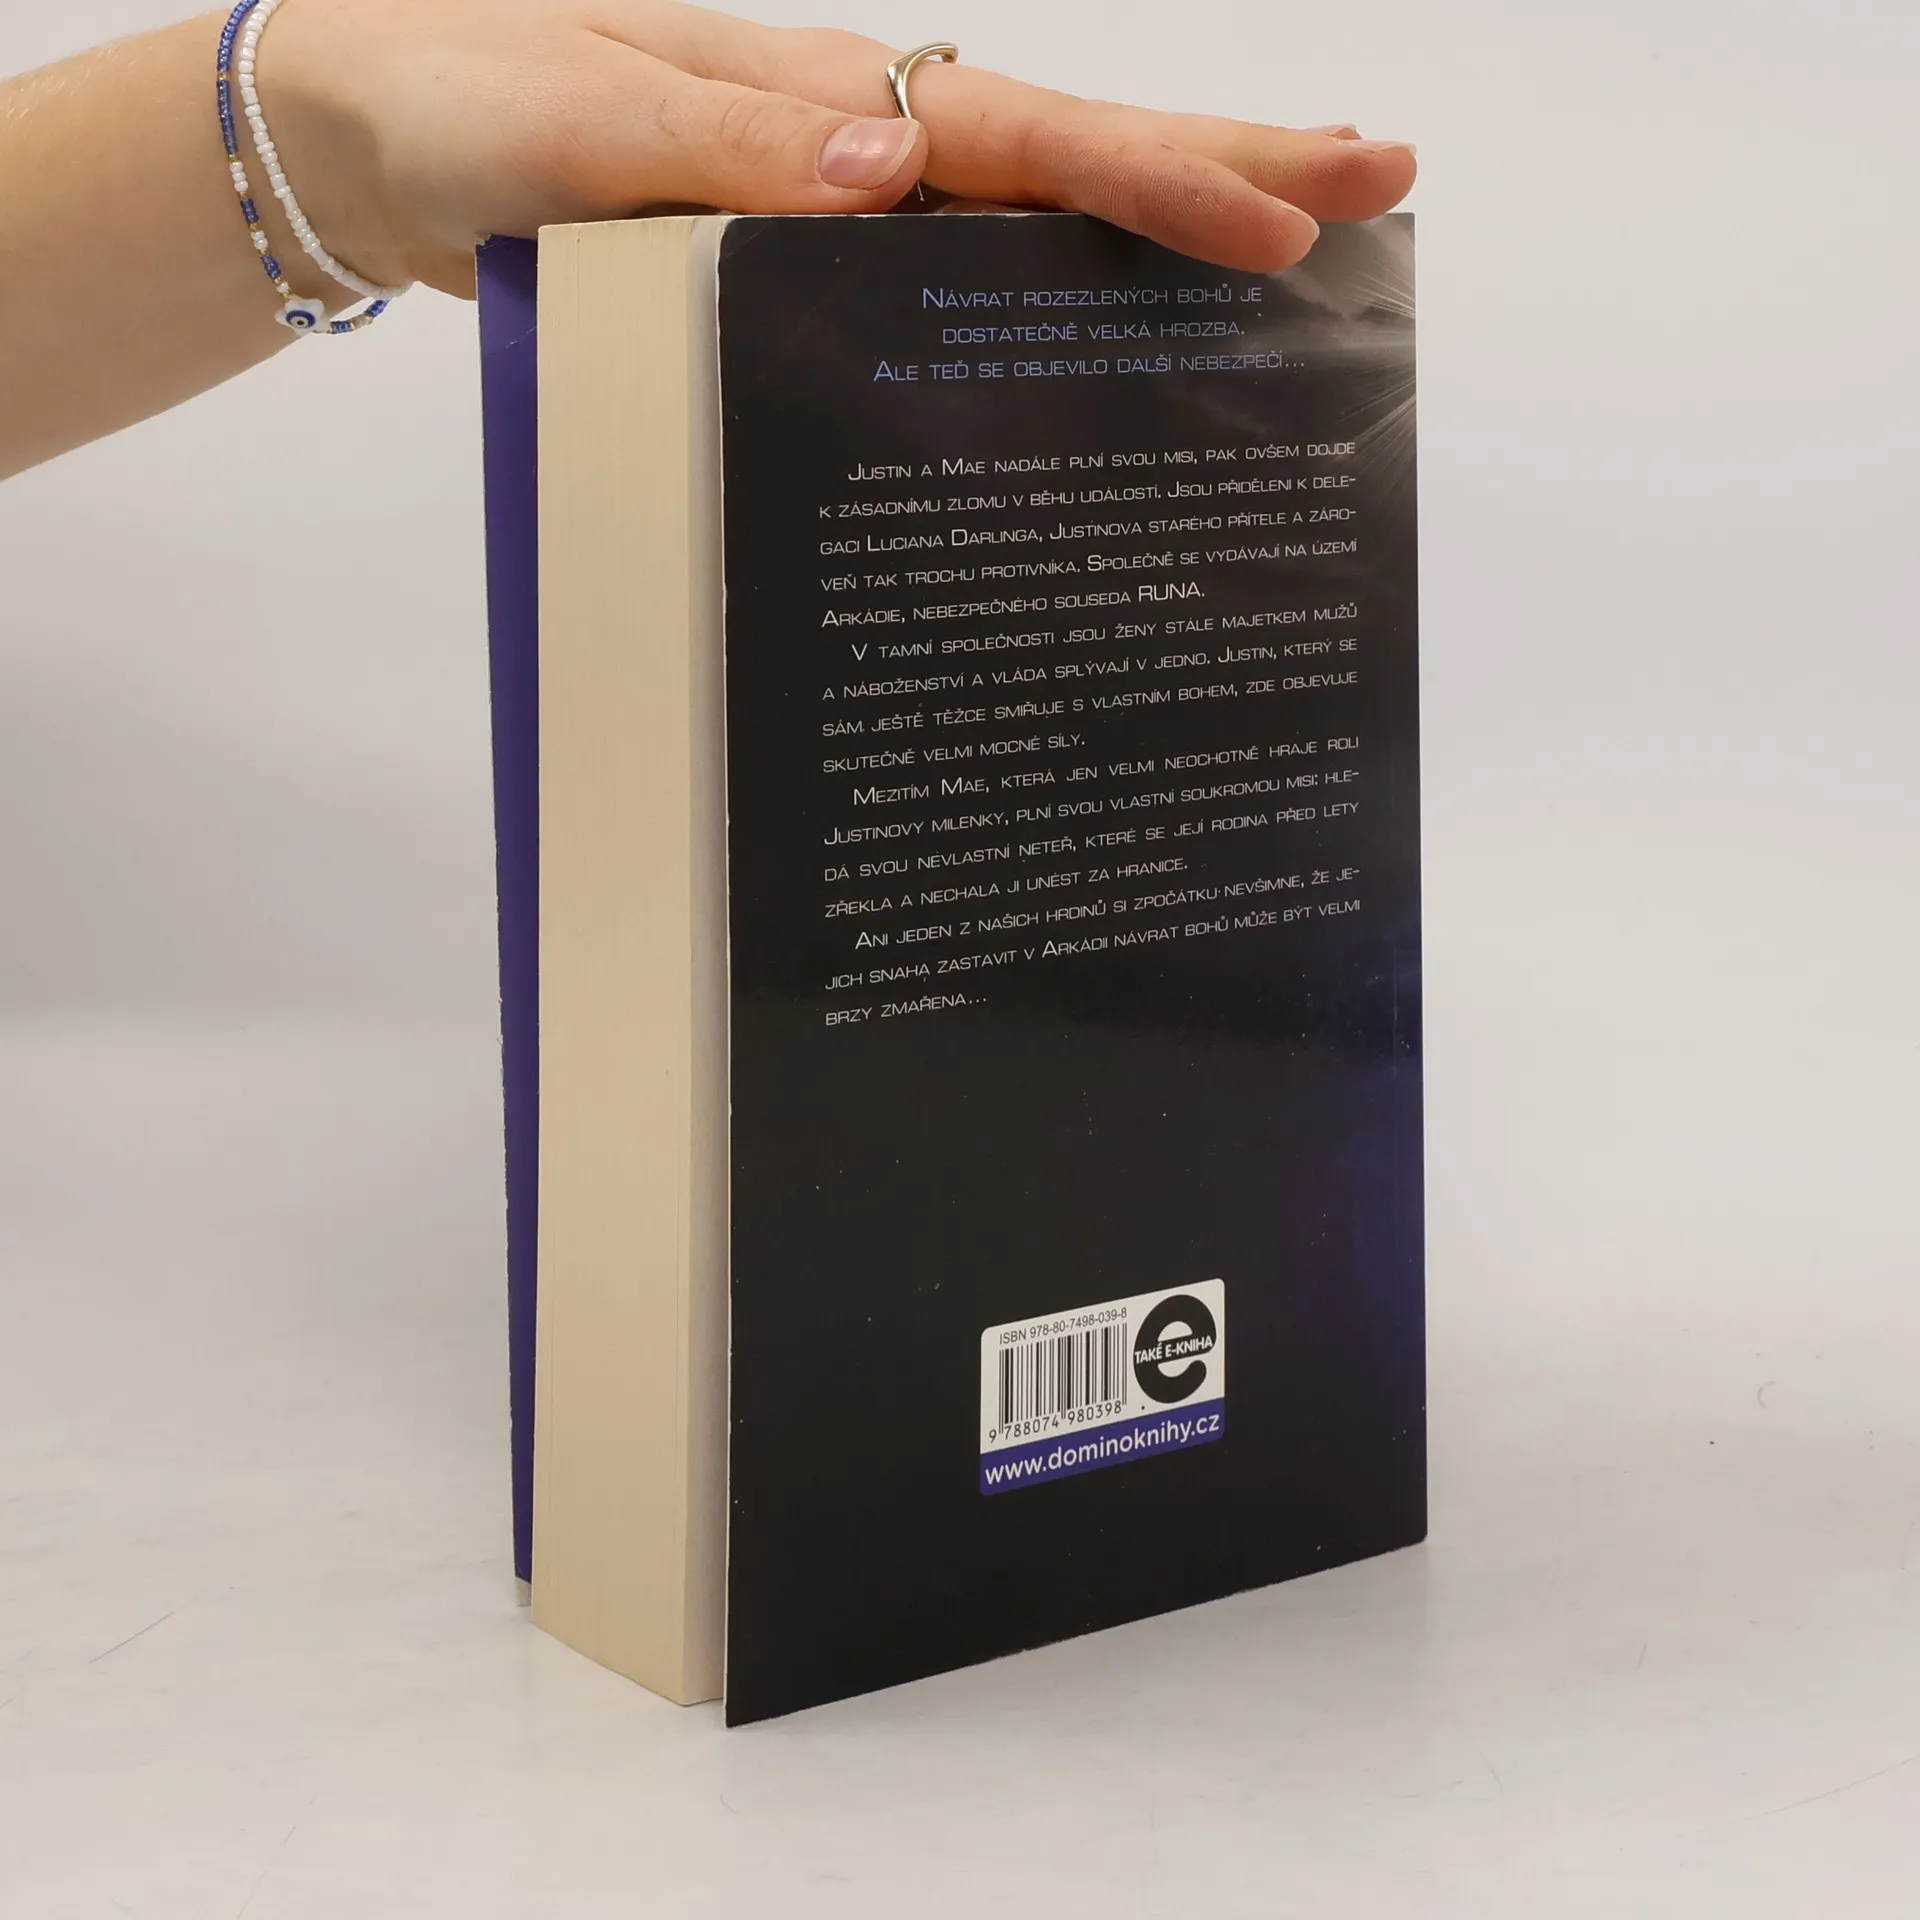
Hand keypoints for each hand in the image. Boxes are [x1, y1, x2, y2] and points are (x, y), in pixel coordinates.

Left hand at [262, 0, 1415, 297]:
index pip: (1026, 140)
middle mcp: (858, 139)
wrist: (379, 136)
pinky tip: (1099, 322)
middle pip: (1072, 155)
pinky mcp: (806, 258)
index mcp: (825, 99)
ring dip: (1159, 228)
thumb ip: (727, 155)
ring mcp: (842, 201)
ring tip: (1291, 247)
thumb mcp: (581, 127)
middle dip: (1225, 167)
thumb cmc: (464, 107)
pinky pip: (952, 276)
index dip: (1159, 181)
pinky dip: (1044, 292)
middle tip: (1378, 179)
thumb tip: (886, 169)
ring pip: (1032, 215)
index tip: (1287, 219)